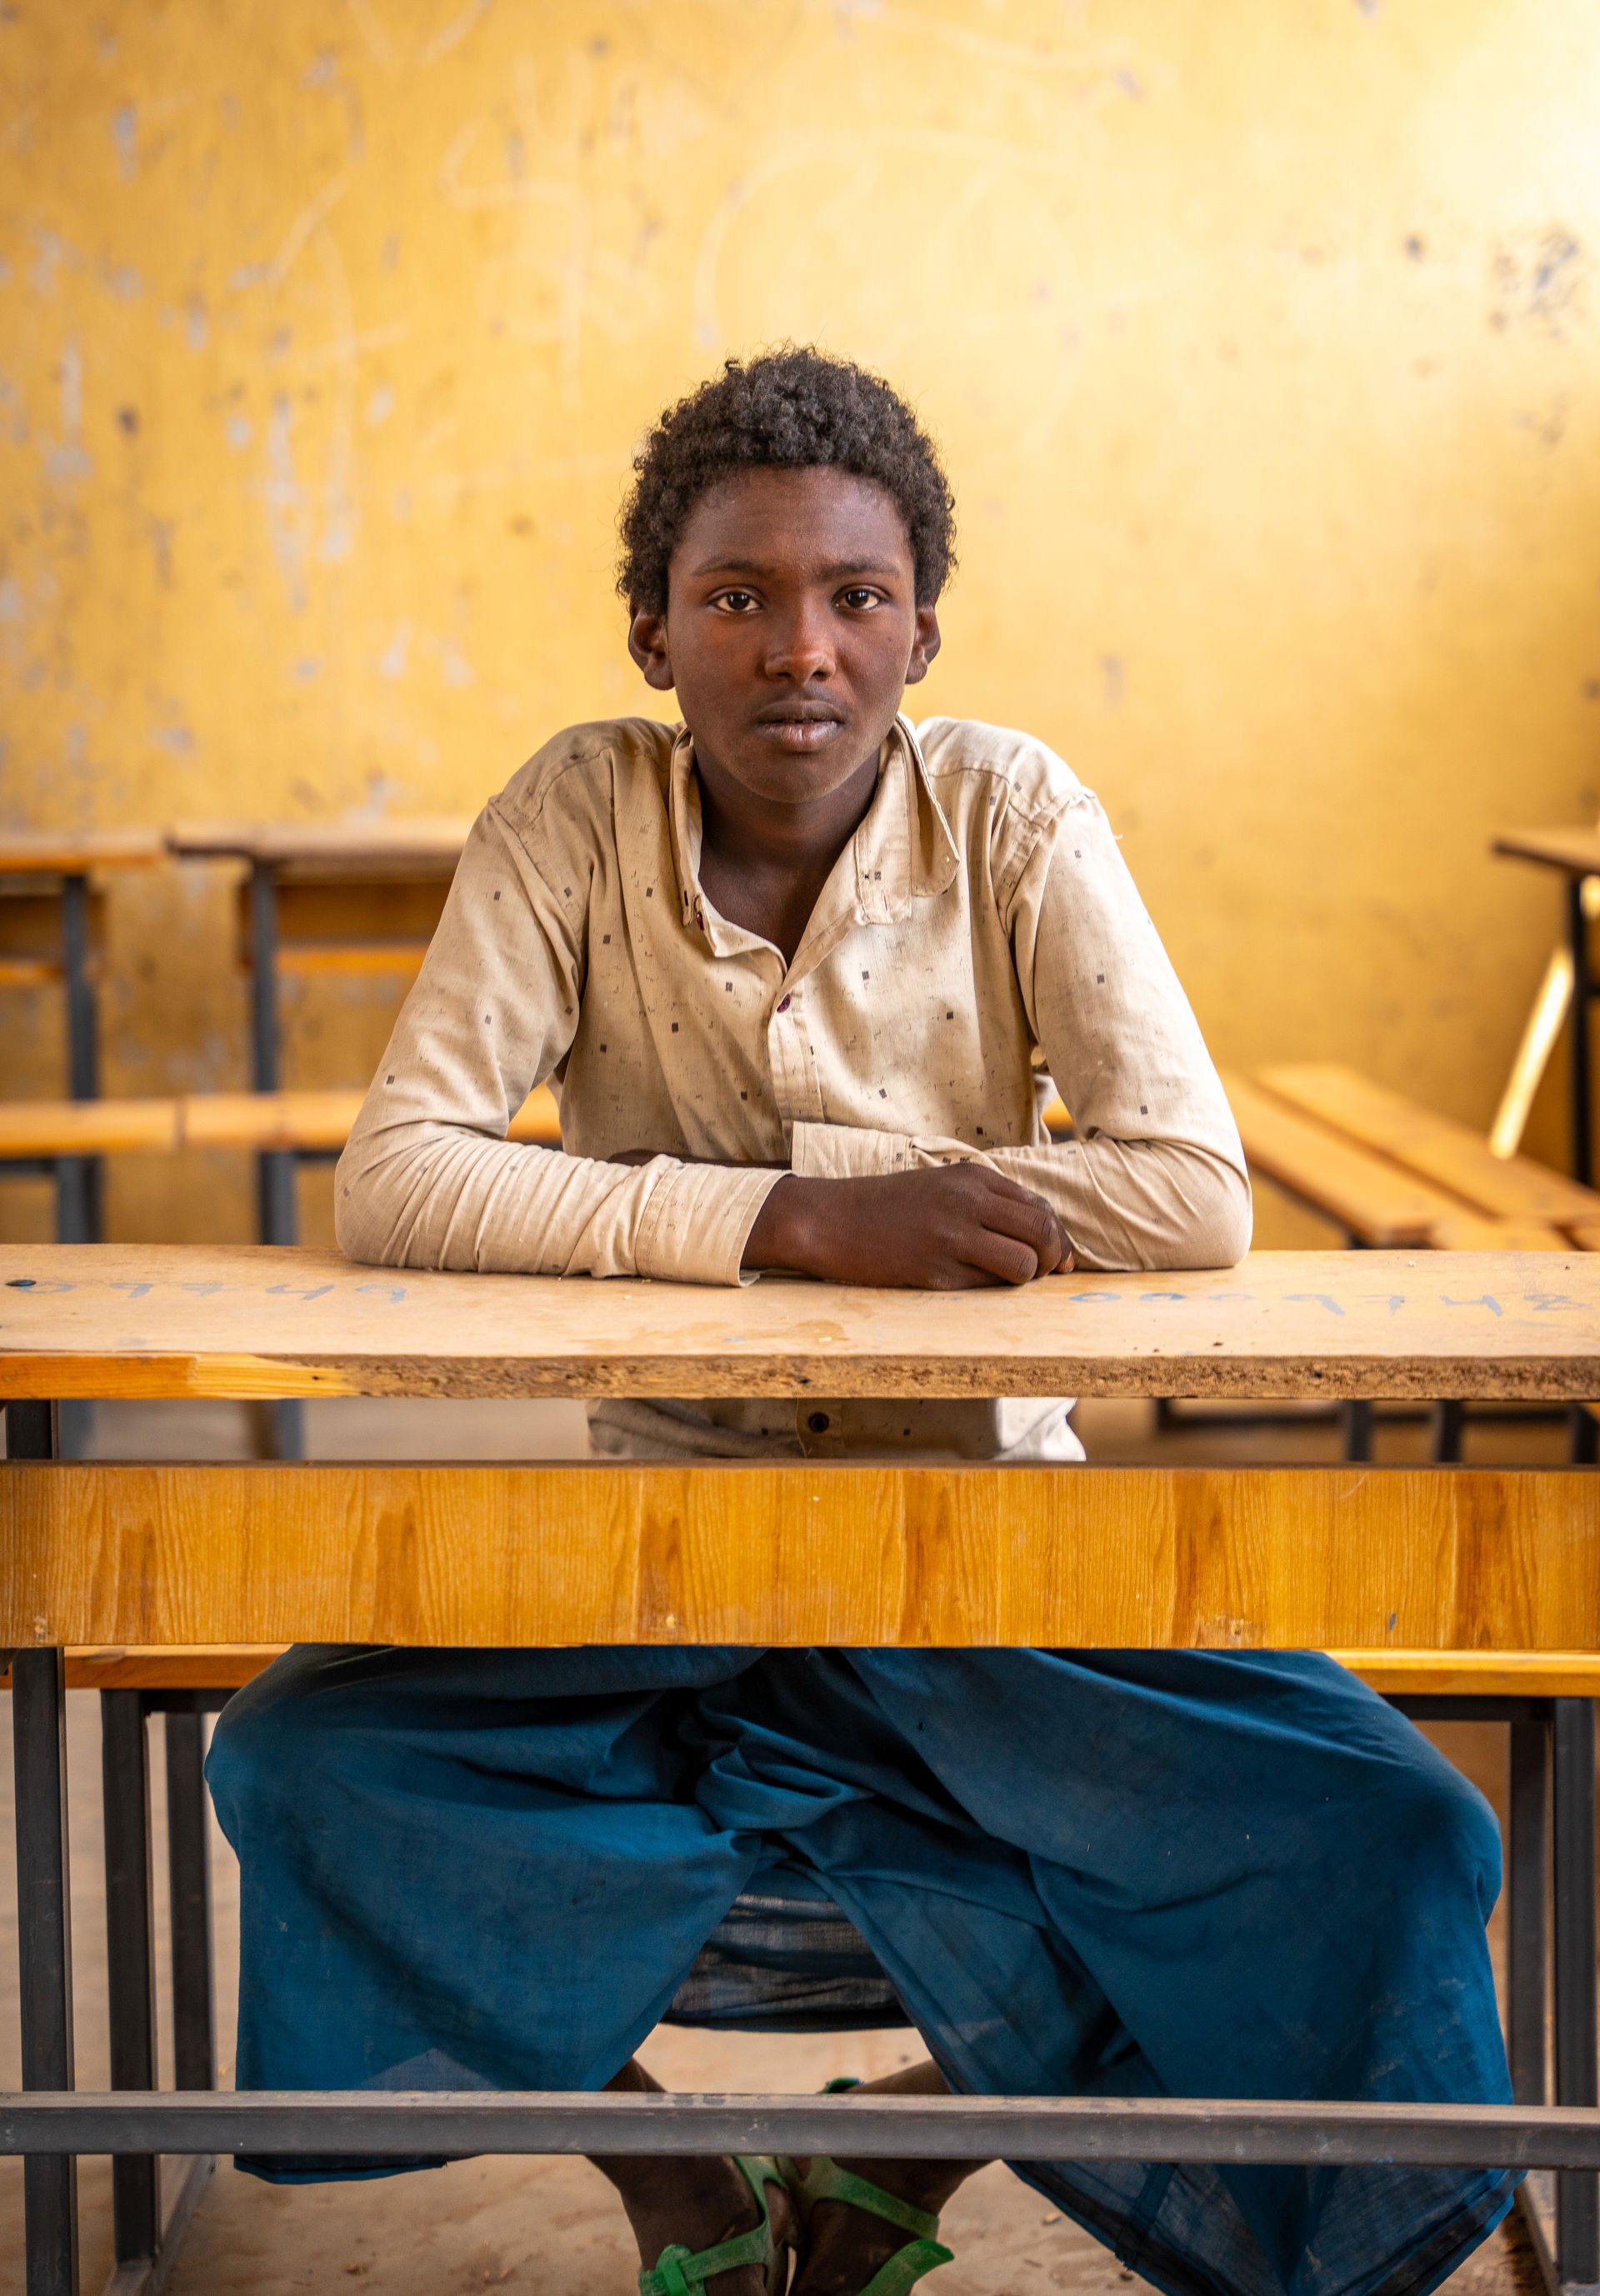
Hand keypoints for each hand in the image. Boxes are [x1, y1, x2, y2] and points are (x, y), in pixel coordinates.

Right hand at [743, 1164, 1071, 1287]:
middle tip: (1039, 1274)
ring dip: (1026, 1278)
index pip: (1040, 1208)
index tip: (1058, 1261)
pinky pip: (989, 1285)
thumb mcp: (941, 1187)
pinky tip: (970, 1283)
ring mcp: (954, 1234)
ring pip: (1026, 1263)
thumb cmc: (887, 1208)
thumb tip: (1042, 1239)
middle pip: (1044, 1232)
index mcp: (974, 1178)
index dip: (1058, 1239)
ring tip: (1005, 1281)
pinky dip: (992, 1289)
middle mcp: (969, 1200)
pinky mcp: (937, 1268)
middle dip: (1052, 1259)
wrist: (831, 1220)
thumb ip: (987, 1203)